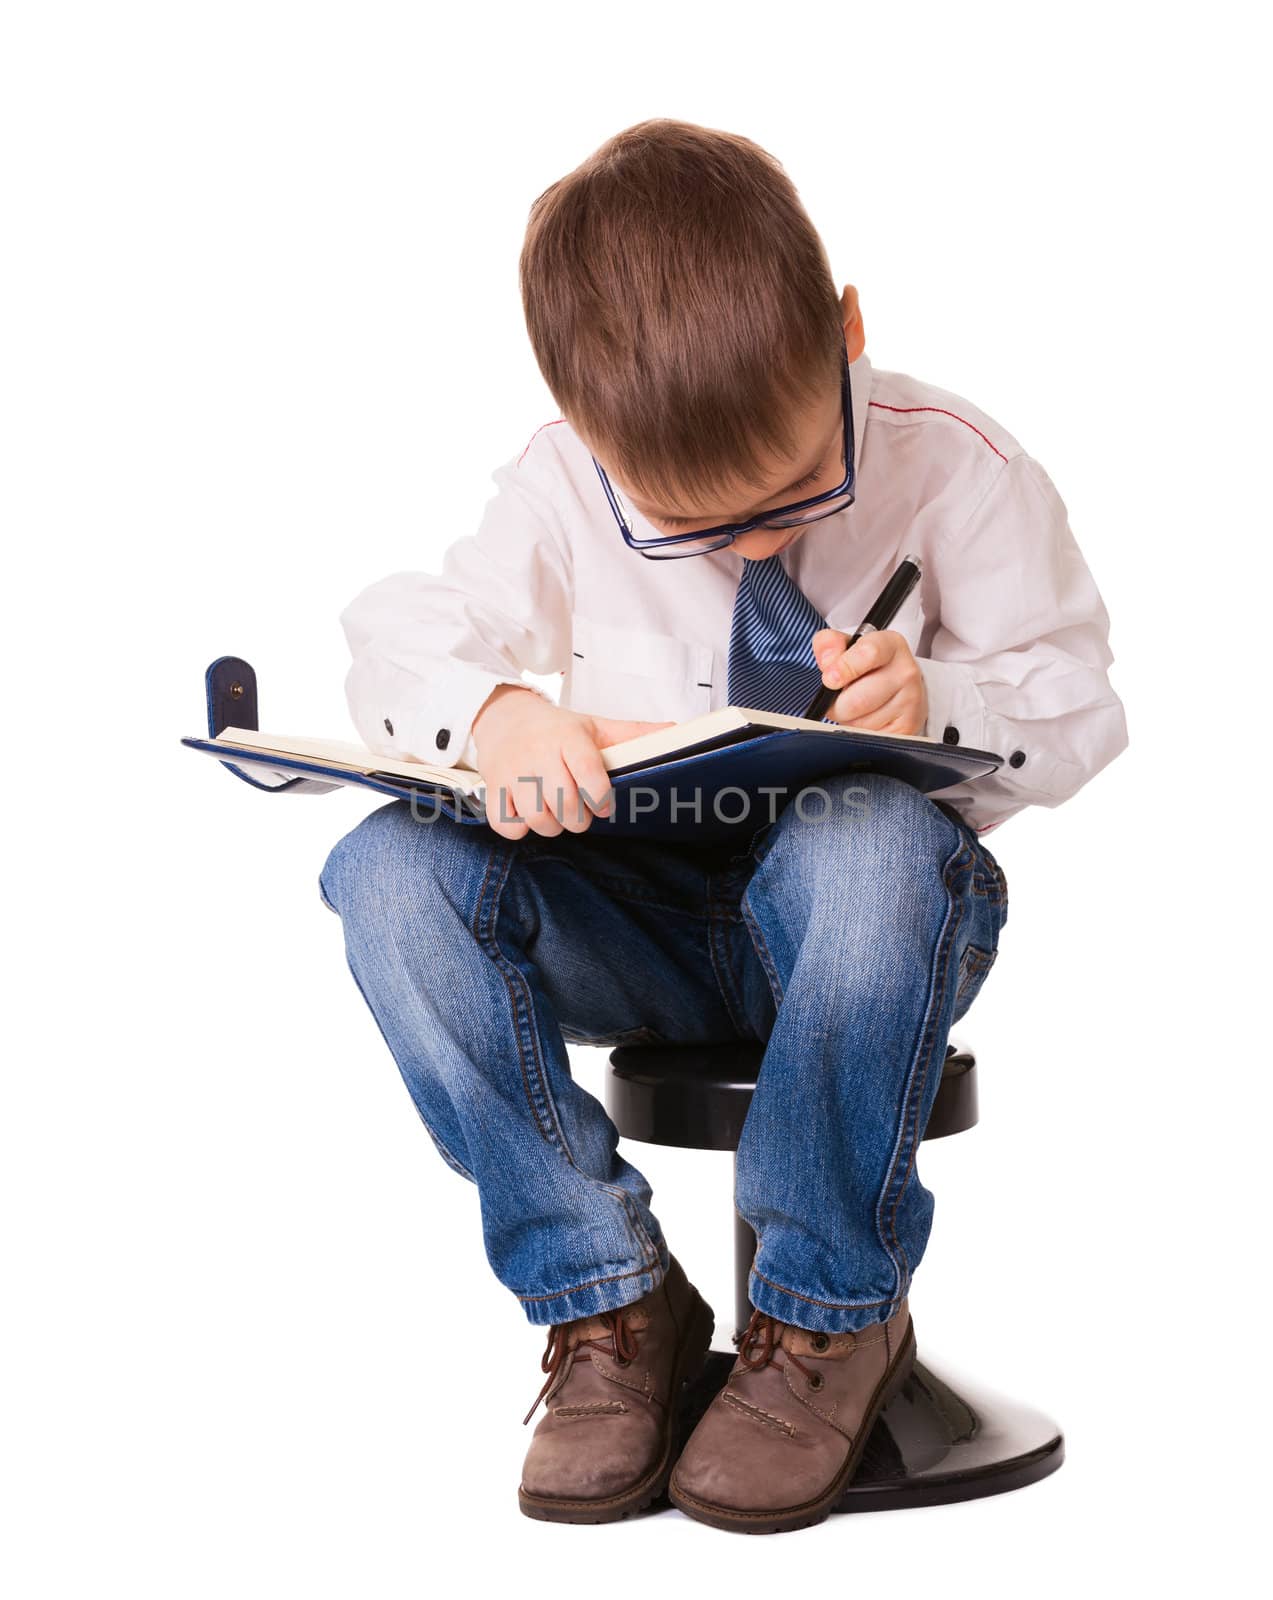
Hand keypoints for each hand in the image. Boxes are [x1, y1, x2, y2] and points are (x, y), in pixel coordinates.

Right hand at [471, 685, 676, 839]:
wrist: (503, 717)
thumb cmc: (556, 729)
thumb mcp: (594, 726)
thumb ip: (632, 734)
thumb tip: (676, 730)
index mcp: (568, 738)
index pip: (589, 772)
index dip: (601, 797)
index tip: (604, 803)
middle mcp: (539, 754)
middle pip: (564, 804)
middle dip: (579, 819)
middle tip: (581, 812)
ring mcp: (513, 773)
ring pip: (537, 819)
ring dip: (553, 826)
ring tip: (556, 814)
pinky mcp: (493, 788)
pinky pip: (507, 825)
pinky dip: (520, 828)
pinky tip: (528, 816)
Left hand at [810, 628, 927, 735]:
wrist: (901, 690)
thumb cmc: (867, 668)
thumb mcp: (847, 648)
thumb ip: (829, 644)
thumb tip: (828, 661)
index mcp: (891, 646)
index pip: (869, 653)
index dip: (844, 668)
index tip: (829, 679)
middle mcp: (906, 672)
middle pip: (857, 699)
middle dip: (837, 704)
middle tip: (839, 698)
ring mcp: (911, 703)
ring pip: (860, 722)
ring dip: (847, 720)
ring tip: (856, 709)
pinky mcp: (908, 728)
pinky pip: (869, 737)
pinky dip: (859, 733)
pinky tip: (867, 720)